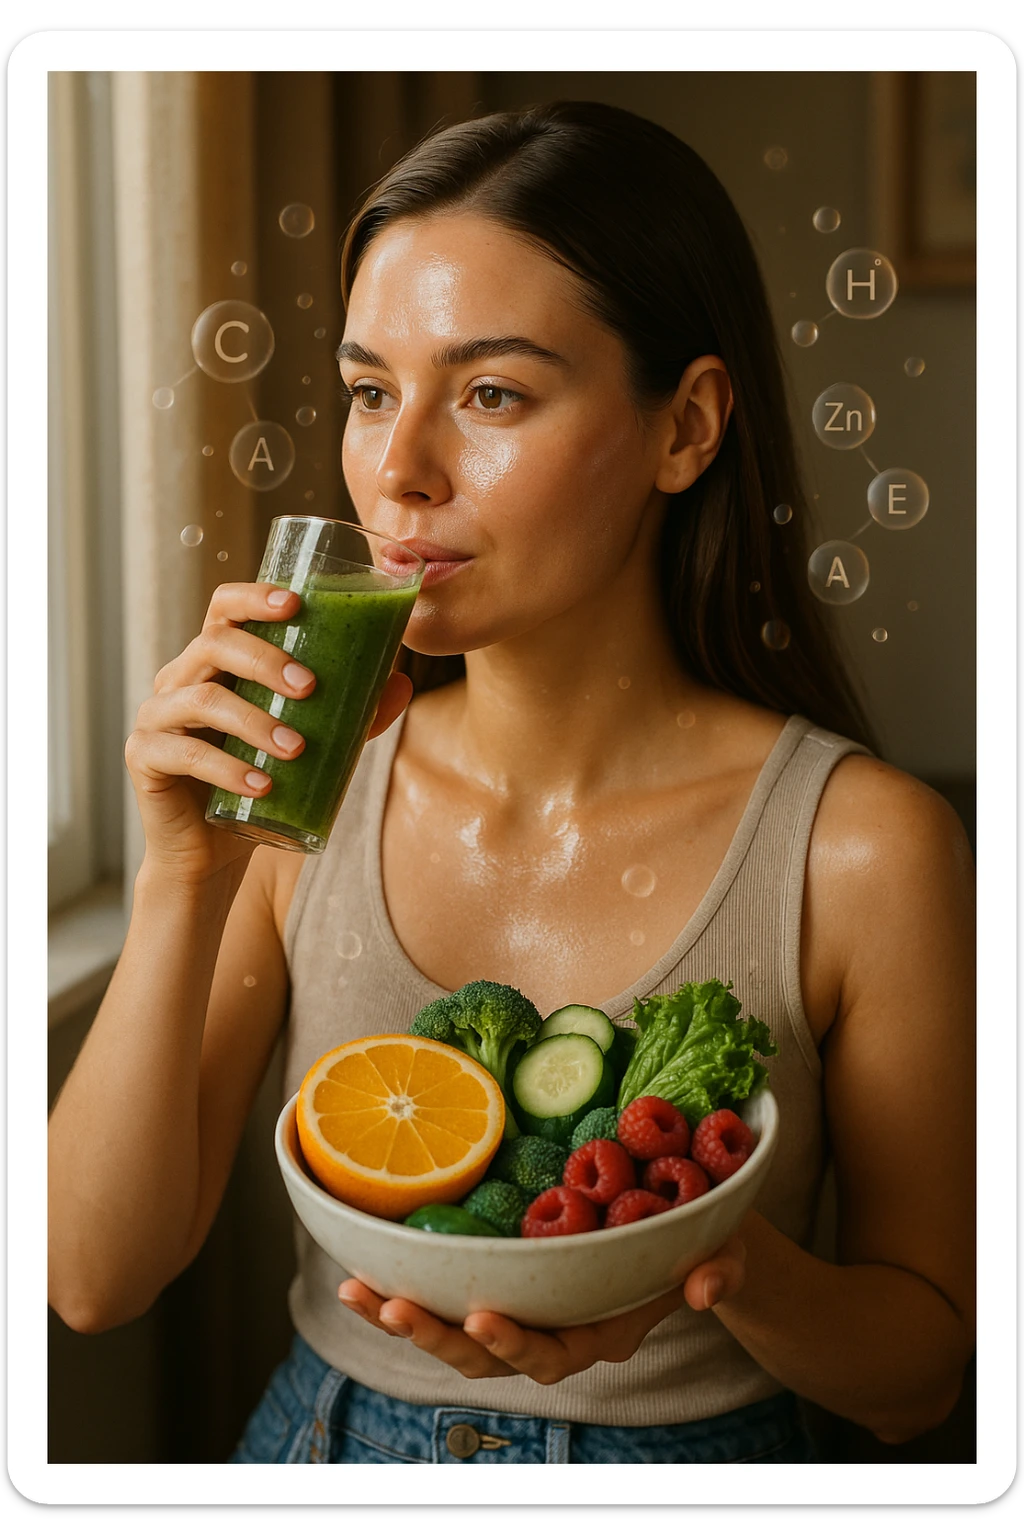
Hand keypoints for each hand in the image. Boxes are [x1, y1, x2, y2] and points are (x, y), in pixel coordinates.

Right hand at [125, 582, 411, 883]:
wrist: (213, 851)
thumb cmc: (262, 784)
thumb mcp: (312, 743)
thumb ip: (351, 714)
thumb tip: (401, 683)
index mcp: (216, 662)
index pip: (224, 608)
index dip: (253, 597)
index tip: (294, 605)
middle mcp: (180, 678)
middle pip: (215, 644)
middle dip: (266, 660)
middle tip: (309, 688)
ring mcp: (157, 715)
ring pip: (202, 699)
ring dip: (255, 722)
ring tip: (296, 749)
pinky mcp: (145, 756)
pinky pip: (186, 753)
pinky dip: (228, 769)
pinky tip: (261, 786)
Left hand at [338, 1232, 745, 1383]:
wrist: (692, 1232)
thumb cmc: (708, 1241)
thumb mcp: (726, 1252)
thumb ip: (720, 1271)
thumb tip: (705, 1287)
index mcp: (601, 1331)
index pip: (554, 1355)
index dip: (517, 1343)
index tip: (484, 1317)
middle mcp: (556, 1331)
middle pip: (488, 1356)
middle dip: (438, 1337)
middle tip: (391, 1307)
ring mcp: (526, 1310)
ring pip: (457, 1335)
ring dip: (405, 1318)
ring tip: (356, 1292)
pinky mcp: (505, 1282)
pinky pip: (451, 1298)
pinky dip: (408, 1286)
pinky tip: (364, 1267)